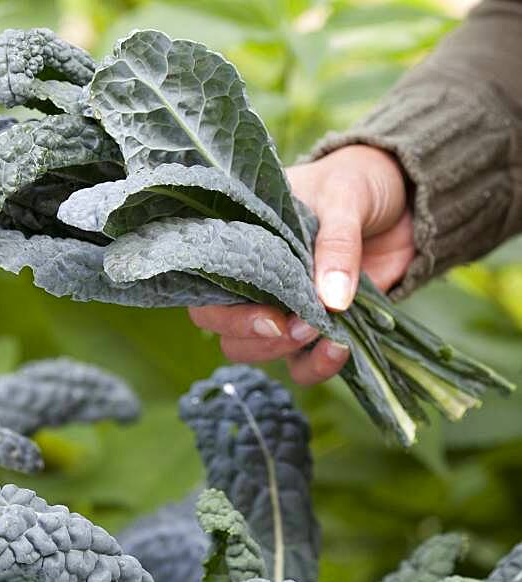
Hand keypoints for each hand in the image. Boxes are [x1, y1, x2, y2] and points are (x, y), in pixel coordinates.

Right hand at [189, 144, 413, 384]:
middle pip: (224, 331)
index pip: (208, 287)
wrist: (405, 202)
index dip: (225, 313)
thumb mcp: (345, 197)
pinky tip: (340, 349)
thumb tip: (331, 301)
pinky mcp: (314, 330)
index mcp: (242, 242)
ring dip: (283, 354)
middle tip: (296, 327)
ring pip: (256, 353)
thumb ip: (337, 243)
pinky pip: (301, 365)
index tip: (268, 318)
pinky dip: (317, 366)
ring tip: (323, 334)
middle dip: (257, 340)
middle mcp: (253, 281)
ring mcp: (283, 309)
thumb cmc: (357, 183)